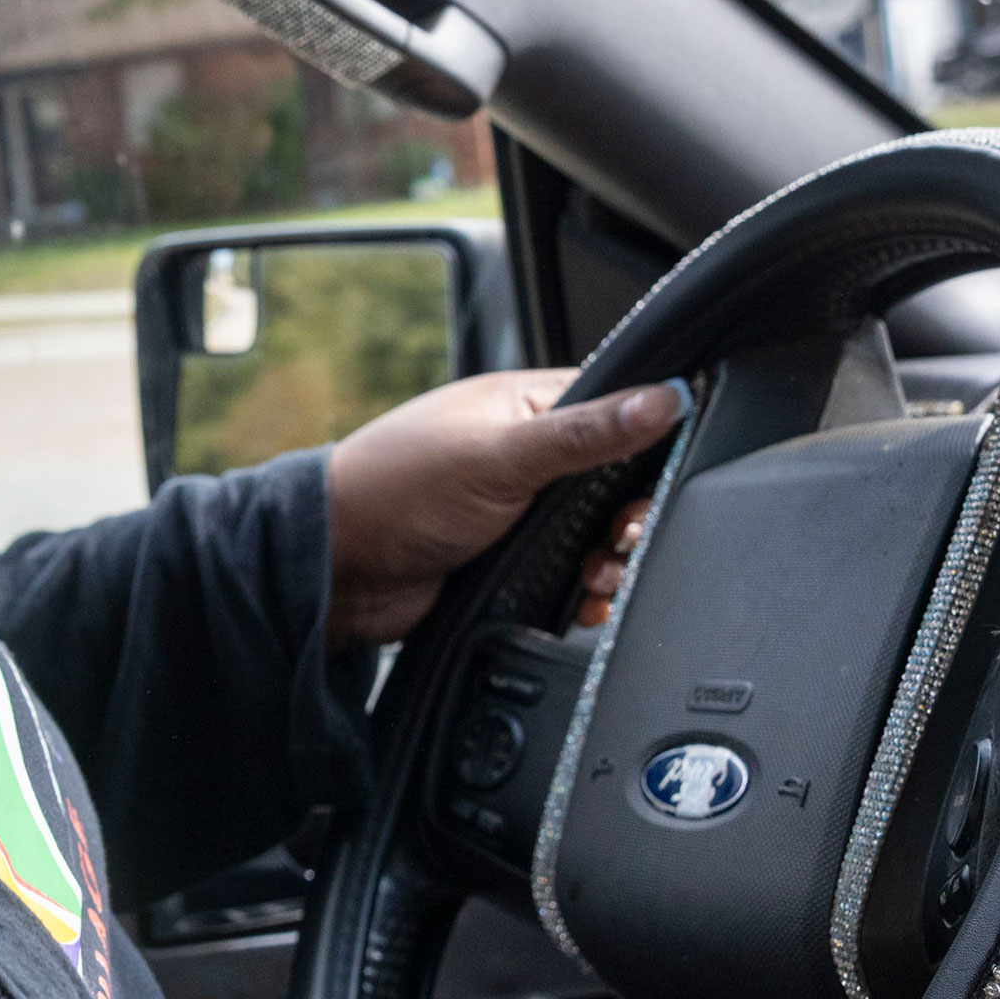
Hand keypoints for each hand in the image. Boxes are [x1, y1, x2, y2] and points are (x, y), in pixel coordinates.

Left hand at [324, 370, 685, 648]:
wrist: (335, 569)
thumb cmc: (394, 490)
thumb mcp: (498, 456)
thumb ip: (584, 433)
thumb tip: (664, 398)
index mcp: (527, 408)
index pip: (617, 409)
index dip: (650, 444)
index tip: (661, 480)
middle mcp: (528, 456)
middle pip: (616, 483)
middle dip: (630, 516)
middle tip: (623, 536)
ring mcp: (520, 511)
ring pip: (598, 535)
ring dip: (611, 559)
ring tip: (600, 573)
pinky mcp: (512, 561)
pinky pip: (571, 576)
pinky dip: (587, 591)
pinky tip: (586, 600)